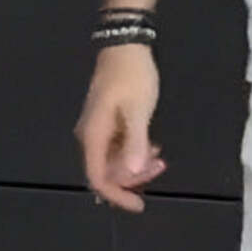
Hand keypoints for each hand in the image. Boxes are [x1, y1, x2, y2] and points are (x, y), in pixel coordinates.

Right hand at [74, 43, 166, 212]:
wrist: (126, 45)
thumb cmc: (132, 76)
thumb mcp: (138, 110)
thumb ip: (135, 142)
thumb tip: (132, 172)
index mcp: (93, 135)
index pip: (98, 178)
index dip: (117, 196)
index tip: (139, 204)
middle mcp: (90, 136)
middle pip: (108, 172)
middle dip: (134, 177)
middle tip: (160, 167)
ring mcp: (99, 129)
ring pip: (115, 160)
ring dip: (137, 164)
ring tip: (160, 156)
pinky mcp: (108, 122)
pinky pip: (119, 147)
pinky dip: (136, 151)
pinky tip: (152, 146)